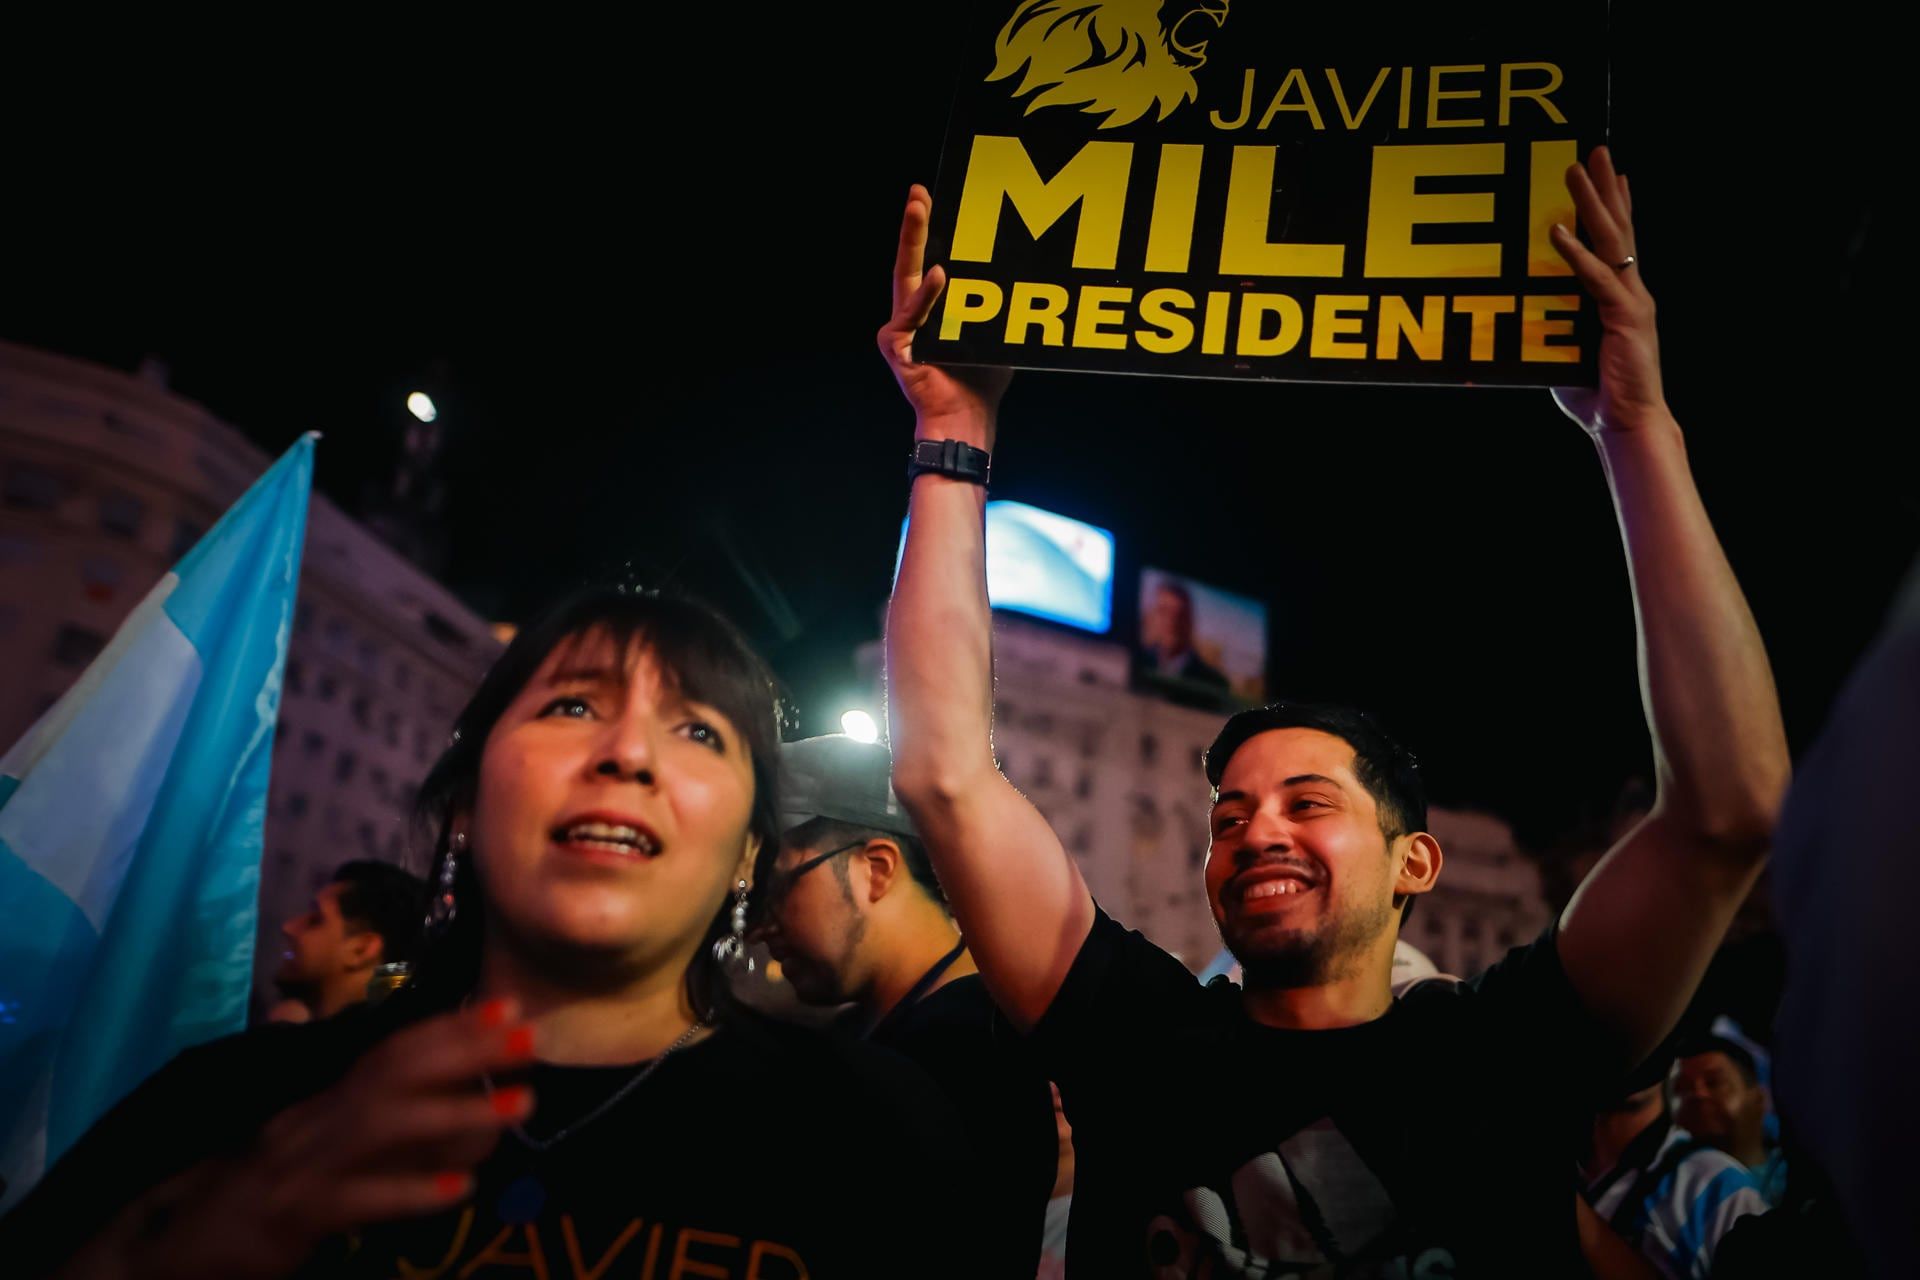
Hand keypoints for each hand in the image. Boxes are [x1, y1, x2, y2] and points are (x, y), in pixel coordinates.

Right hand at [74, 1001, 537, 1279]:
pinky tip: (458, 1190)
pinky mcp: (288, 1215)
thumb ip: (364, 1124)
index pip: (390, 1050)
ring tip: (522, 1107)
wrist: (165, 1255)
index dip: (450, 1026)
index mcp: (318, 1103)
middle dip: (466, 1049)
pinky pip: (355, 1200)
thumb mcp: (309, 1153)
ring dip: (458, 1113)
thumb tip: (436, 1099)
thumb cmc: (246, 1202)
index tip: (510, 1005)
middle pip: (392, 1070)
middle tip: (533, 1037)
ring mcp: (297, 1164)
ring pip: (383, 1124)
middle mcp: (309, 1119)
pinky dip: (407, 1191)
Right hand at [877, 184, 1011, 447]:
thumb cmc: (982, 378)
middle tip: (918, 191)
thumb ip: (999, 302)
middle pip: (910, 259)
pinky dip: (928, 295)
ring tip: (920, 209)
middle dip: (914, 223)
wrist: (966, 418)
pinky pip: (914, 314)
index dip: (930, 230)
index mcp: (932, 308)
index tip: (933, 196)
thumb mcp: (995, 330)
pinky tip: (940, 273)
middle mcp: (911, 314)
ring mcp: (901, 328)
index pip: (929, 260)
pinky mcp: (896, 345)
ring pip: (906, 277)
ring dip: (913, 240)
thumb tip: (1027, 271)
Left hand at [1549, 147, 1670, 437]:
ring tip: (1577, 168)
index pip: (1618, 241)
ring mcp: (1630, 300)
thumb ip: (1551, 324)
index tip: (1612, 172)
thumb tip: (1520, 311)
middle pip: (1618, 227)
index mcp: (1620, 296)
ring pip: (1610, 240)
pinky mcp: (1623, 317)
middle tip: (1594, 149)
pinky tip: (1559, 229)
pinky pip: (1595, 278)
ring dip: (1591, 202)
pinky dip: (1576, 252)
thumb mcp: (1566, 349)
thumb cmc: (1596, 393)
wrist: (1627, 423)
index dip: (1615, 205)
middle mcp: (1630, 290)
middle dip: (1605, 187)